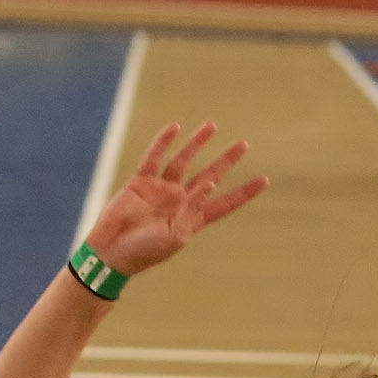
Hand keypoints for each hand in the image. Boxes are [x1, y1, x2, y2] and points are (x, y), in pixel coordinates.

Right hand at [82, 122, 268, 277]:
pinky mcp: (141, 181)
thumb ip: (192, 210)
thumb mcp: (175, 236)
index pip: (226, 202)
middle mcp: (181, 201)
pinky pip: (155, 157)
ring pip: (184, 160)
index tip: (264, 180)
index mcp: (194, 218)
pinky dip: (163, 142)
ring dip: (197, 143)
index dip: (245, 192)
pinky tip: (175, 127)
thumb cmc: (145, 251)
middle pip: (210, 175)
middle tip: (244, 144)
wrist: (113, 251)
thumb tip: (209, 182)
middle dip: (227, 160)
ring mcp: (162, 189)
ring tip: (212, 126)